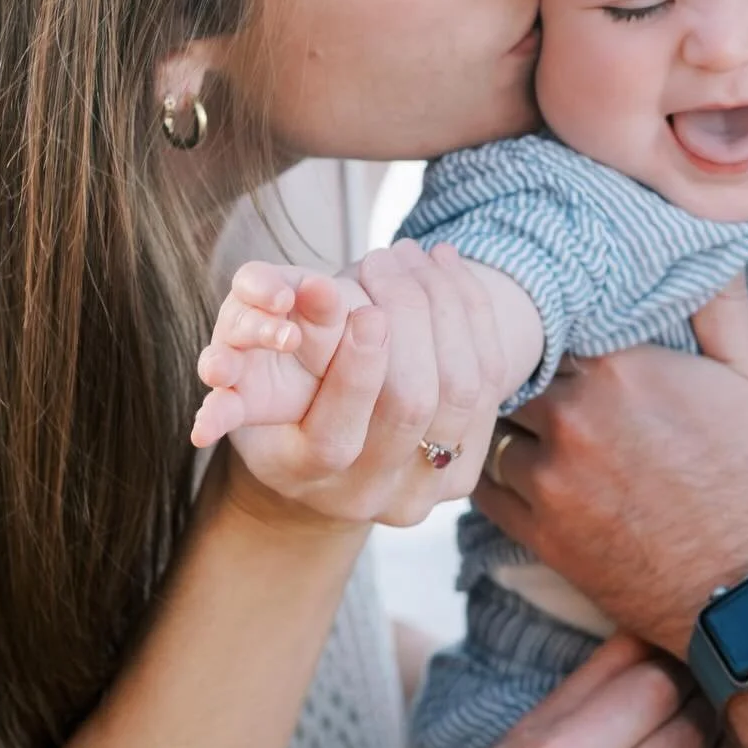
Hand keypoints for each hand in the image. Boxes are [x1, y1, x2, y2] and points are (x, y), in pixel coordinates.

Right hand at [218, 240, 507, 529]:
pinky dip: (474, 313)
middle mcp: (363, 496)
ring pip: (463, 389)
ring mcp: (421, 491)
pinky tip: (447, 266)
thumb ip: (269, 328)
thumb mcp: (257, 362)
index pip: (334, 438)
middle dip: (408, 315)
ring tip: (416, 252)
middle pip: (412, 406)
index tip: (365, 310)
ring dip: (445, 303)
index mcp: (299, 475)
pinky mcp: (464, 472)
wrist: (327, 441)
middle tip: (386, 255)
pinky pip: (491, 383)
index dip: (356, 372)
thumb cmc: (280, 385)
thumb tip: (298, 286)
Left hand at [476, 279, 747, 654]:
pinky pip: (484, 484)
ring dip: (501, 410)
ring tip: (511, 401)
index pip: (548, 312)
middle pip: (509, 363)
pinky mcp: (540, 533)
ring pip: (492, 421)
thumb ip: (721, 305)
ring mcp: (550, 480)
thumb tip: (705, 246)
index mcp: (620, 367)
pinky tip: (512, 455)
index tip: (546, 305)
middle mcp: (572, 417)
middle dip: (515, 354)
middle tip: (516, 347)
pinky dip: (491, 464)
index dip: (544, 307)